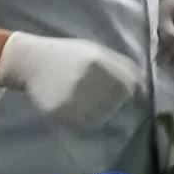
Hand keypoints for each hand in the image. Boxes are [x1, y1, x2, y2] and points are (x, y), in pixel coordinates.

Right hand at [0, 32, 139, 125]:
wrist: (32, 62)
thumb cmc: (69, 56)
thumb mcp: (97, 52)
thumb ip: (121, 66)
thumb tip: (142, 85)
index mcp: (98, 64)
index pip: (127, 88)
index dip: (127, 91)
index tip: (121, 90)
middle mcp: (86, 81)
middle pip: (115, 103)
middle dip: (114, 102)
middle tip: (101, 96)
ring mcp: (71, 98)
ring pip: (100, 116)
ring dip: (101, 112)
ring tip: (88, 101)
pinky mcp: (59, 112)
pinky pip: (81, 122)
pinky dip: (85, 118)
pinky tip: (78, 106)